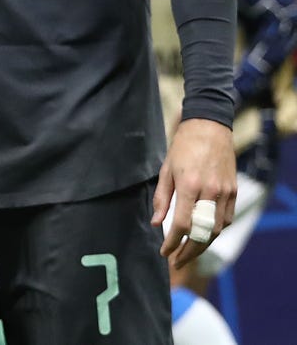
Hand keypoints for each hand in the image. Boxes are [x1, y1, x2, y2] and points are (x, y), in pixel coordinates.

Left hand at [152, 117, 236, 267]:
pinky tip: (204, 235)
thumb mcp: (166, 170)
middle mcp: (210, 192)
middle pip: (203, 234)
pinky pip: (226, 218)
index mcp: (189, 186)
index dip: (173, 243)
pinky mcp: (234, 191)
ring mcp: (225, 192)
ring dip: (203, 245)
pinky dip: (215, 231)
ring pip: (217, 229)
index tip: (164, 252)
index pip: (183, 225)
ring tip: (188, 253)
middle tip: (177, 263)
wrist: (209, 128)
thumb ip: (162, 198)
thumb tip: (157, 223)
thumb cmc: (183, 147)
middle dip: (189, 252)